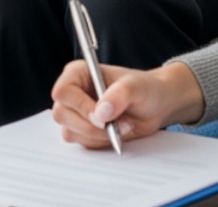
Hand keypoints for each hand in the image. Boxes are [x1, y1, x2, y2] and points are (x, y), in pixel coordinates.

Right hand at [50, 59, 204, 148]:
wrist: (155, 107)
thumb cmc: (145, 89)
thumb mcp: (137, 87)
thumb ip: (119, 94)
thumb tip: (101, 112)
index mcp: (78, 73)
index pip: (63, 91)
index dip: (79, 106)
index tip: (102, 117)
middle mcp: (73, 92)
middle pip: (61, 115)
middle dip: (90, 126)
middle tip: (117, 126)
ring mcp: (75, 113)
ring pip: (70, 132)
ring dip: (97, 136)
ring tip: (121, 127)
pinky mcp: (82, 130)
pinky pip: (81, 143)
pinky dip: (100, 143)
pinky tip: (116, 133)